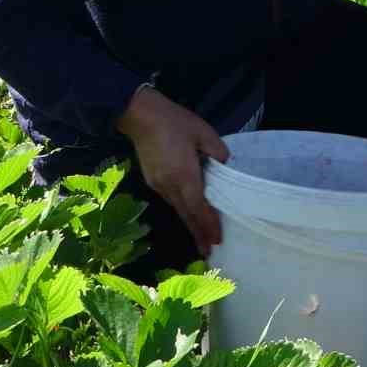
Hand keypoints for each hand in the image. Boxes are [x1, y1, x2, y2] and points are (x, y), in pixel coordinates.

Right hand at [115, 86, 229, 255]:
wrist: (140, 115)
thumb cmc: (174, 122)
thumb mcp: (203, 132)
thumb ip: (218, 151)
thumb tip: (226, 165)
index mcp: (185, 175)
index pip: (199, 208)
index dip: (209, 225)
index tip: (217, 241)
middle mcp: (170, 186)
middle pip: (187, 215)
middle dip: (199, 234)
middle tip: (209, 251)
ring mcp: (159, 184)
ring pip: (178, 209)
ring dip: (190, 223)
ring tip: (201, 236)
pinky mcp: (152, 180)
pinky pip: (170, 200)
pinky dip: (181, 209)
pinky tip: (188, 212)